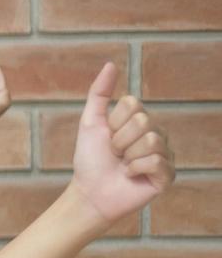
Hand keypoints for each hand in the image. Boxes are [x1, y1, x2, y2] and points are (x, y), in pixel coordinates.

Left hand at [67, 61, 175, 225]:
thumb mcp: (90, 123)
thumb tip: (111, 64)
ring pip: (150, 140)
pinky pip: (155, 161)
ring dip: (127, 156)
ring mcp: (165, 153)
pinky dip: (135, 169)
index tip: (107, 138)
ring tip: (122, 166)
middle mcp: (156, 133)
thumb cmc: (90, 159)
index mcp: (140, 119)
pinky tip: (131, 176)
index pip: (133, 104)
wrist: (89, 192)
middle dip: (119, 140)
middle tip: (114, 154)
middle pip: (142, 121)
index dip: (113, 122)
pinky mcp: (168, 174)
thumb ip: (99, 93)